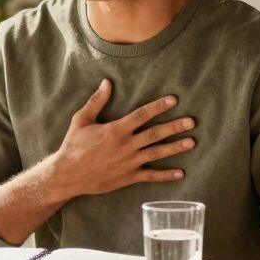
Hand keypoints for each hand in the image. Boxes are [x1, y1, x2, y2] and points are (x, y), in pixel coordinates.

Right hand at [45, 79, 195, 198]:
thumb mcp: (81, 120)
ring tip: (191, 142)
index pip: (142, 114)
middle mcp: (126, 145)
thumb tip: (106, 82)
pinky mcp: (128, 177)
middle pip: (155, 133)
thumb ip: (96, 101)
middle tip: (191, 121)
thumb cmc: (73, 146)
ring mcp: (129, 162)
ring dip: (175, 147)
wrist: (68, 175)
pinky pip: (150, 176)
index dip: (158, 106)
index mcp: (116, 129)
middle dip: (175, 126)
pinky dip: (166, 175)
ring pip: (157, 153)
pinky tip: (180, 173)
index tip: (173, 100)